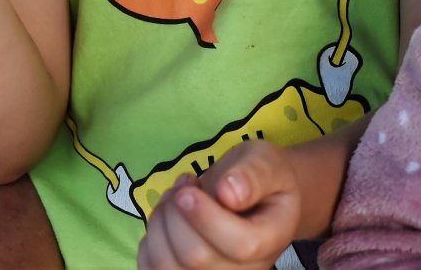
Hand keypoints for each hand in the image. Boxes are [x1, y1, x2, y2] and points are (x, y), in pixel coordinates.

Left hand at [137, 140, 301, 269]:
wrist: (261, 200)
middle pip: (196, 257)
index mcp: (270, 239)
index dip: (207, 218)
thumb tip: (229, 192)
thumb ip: (253, 174)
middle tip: (186, 183)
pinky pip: (153, 268)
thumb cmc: (263, 178)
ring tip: (176, 197)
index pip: (240, 245)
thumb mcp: (266, 161)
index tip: (188, 190)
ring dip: (160, 222)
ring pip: (168, 265)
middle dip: (177, 212)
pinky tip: (168, 218)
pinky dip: (150, 239)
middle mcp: (245, 269)